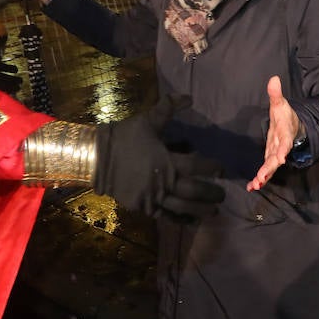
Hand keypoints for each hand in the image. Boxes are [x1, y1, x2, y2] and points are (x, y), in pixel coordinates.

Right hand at [95, 96, 224, 221]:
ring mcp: (153, 197)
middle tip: (222, 195)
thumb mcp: (147, 120)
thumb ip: (168, 108)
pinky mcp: (143, 206)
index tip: (222, 169)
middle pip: (193, 191)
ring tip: (213, 212)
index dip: (211, 167)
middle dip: (210, 193)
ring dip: (200, 210)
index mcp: (166, 161)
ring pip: (182, 207)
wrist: (97, 158)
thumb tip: (189, 97)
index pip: (195, 166)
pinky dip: (180, 219)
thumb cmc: (124, 138)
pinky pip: (165, 216)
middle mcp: (163, 182)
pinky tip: (191, 221)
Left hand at [247, 76, 301, 191]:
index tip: (280, 158)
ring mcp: (276, 154)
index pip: (284, 142)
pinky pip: (266, 171)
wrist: (293, 127)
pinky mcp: (271, 159)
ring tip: (255, 185)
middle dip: (269, 168)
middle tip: (262, 177)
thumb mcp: (280, 104)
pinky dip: (260, 179)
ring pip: (271, 168)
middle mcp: (280, 146)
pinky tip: (251, 187)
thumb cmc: (285, 116)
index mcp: (284, 134)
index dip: (282, 150)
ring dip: (264, 177)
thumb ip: (276, 94)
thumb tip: (273, 78)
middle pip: (275, 159)